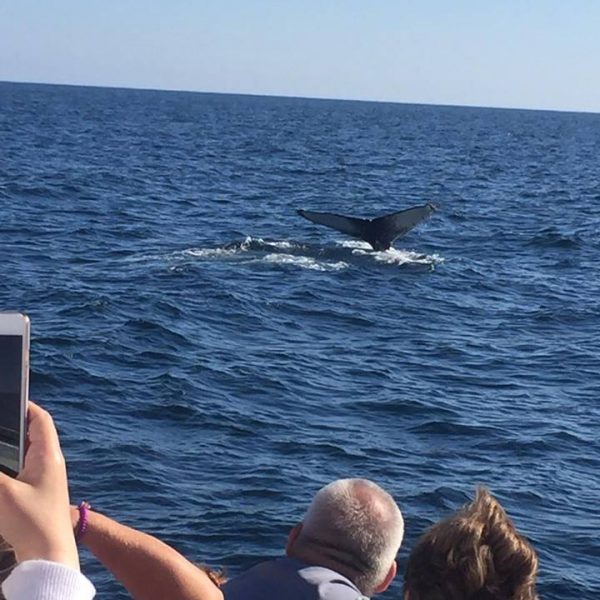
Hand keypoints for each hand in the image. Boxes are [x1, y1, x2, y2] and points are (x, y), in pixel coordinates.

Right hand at [0, 402, 78, 569]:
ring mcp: (45, 479)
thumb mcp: (3, 494)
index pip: (40, 419)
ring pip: (26, 452)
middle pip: (32, 434)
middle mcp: (49, 463)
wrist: (50, 555)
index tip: (8, 398)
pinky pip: (22, 470)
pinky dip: (9, 464)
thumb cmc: (33, 522)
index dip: (25, 405)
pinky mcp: (37, 494)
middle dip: (12, 425)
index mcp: (48, 456)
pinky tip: (0, 468)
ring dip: (10, 445)